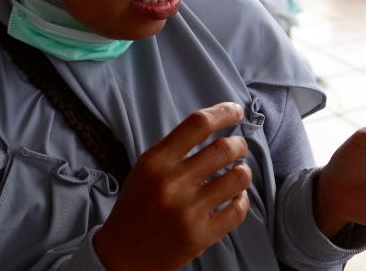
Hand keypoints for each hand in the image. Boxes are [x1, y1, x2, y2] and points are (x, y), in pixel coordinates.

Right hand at [94, 103, 251, 270]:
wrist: (123, 253)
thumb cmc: (137, 205)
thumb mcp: (146, 168)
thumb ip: (176, 149)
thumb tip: (216, 126)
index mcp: (156, 161)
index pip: (197, 124)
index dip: (223, 113)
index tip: (237, 112)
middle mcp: (172, 183)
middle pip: (224, 149)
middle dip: (239, 144)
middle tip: (239, 148)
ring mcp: (188, 211)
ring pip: (238, 177)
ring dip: (243, 171)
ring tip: (237, 173)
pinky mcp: (201, 236)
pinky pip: (238, 209)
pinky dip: (242, 199)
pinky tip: (234, 197)